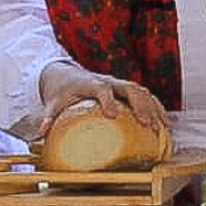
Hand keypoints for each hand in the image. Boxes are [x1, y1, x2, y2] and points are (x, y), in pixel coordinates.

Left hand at [38, 61, 168, 135]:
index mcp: (90, 83)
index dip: (108, 100)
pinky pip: (145, 95)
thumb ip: (49, 117)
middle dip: (140, 105)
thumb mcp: (53, 102)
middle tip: (147, 124)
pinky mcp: (125, 89)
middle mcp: (108, 81)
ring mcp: (119, 84)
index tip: (113, 115)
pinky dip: (156, 107)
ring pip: (141, 91)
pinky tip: (164, 123)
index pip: (101, 88)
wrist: (65, 73)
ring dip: (153, 107)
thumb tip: (41, 132)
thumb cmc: (61, 90)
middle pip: (129, 88)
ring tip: (161, 126)